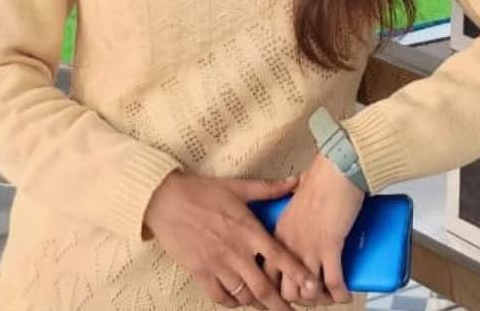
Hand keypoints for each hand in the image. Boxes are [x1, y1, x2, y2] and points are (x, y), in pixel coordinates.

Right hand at [143, 169, 319, 309]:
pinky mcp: (200, 272)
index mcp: (248, 229)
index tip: (312, 286)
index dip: (298, 273)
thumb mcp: (238, 186)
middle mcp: (236, 251)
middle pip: (263, 287)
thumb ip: (268, 188)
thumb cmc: (203, 191)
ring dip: (257, 304)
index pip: (279, 256)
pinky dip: (232, 303)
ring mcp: (217, 264)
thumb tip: (296, 180)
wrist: (166, 200)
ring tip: (267, 306)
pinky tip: (239, 301)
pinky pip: (220, 297)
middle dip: (280, 304)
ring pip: (244, 295)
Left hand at [262, 151, 365, 305]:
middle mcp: (289, 243)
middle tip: (313, 297)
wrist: (336, 170)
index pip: (268, 273)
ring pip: (308, 292)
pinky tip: (345, 296)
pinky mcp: (330, 247)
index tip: (290, 293)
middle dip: (300, 299)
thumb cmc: (320, 178)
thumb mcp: (297, 196)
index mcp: (279, 232)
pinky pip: (334, 283)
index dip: (278, 289)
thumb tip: (297, 192)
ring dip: (320, 300)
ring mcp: (309, 247)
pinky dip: (340, 295)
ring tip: (329, 297)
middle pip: (285, 289)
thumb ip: (291, 200)